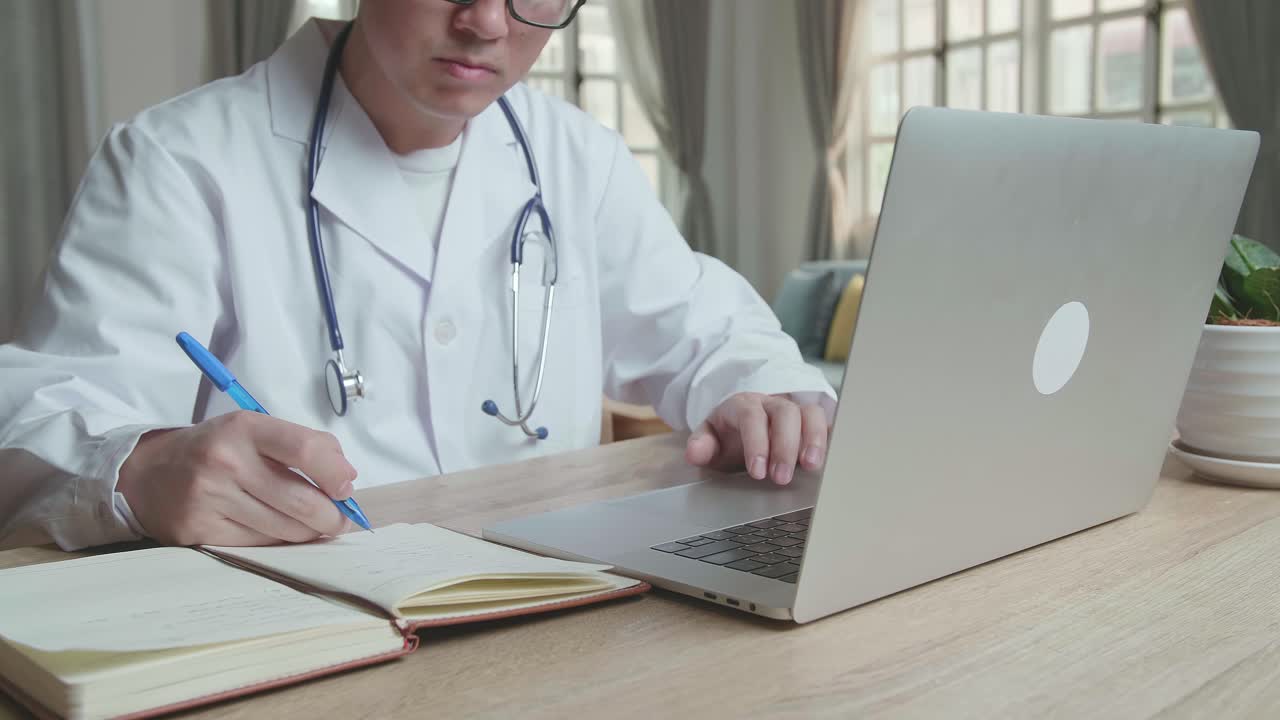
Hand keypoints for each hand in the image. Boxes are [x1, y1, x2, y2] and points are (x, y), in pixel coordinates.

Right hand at [117, 411, 355, 545]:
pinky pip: (258, 544)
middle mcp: (225, 461)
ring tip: (315, 527)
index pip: (305, 449)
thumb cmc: (216, 450)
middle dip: (331, 516)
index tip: (346, 488)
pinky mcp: (199, 530)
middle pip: (301, 500)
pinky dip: (279, 542)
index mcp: (244, 428)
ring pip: (284, 529)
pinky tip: (281, 533)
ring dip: (309, 533)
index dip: (335, 473)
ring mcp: (210, 498)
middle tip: (340, 519)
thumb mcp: (254, 430)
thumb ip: (303, 445)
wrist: (148, 474)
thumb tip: (346, 477)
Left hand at [684, 393, 828, 484]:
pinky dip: (831, 438)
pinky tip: (832, 459)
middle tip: (781, 478)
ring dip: (814, 440)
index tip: (758, 472)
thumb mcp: (710, 439)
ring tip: (812, 466)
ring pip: (810, 414)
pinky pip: (827, 423)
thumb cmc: (729, 435)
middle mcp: (772, 404)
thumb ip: (702, 444)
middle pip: (786, 414)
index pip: (752, 416)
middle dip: (785, 446)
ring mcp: (795, 410)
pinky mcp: (812, 422)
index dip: (757, 443)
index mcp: (744, 405)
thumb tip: (695, 453)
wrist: (744, 424)